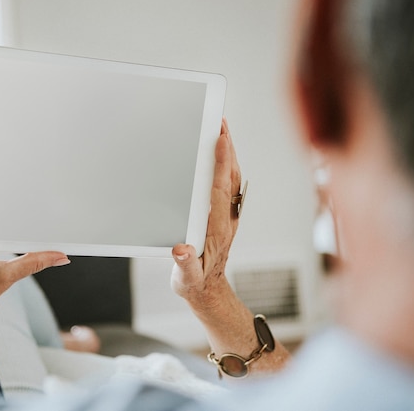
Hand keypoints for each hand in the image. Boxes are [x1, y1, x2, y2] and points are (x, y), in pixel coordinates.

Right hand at [171, 118, 241, 306]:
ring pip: (232, 178)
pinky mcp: (224, 215)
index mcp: (217, 229)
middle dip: (228, 148)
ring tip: (221, 130)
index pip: (219, 189)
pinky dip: (225, 165)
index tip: (220, 140)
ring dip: (228, 153)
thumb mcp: (186, 278)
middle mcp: (226, 218)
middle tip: (221, 123)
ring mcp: (228, 216)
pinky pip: (227, 184)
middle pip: (230, 177)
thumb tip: (181, 249)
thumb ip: (184, 265)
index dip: (221, 163)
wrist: (208, 291)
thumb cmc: (194, 282)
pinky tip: (218, 155)